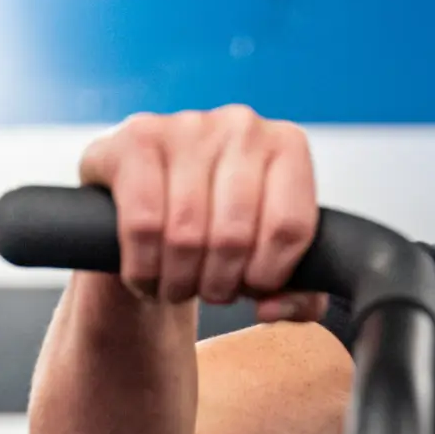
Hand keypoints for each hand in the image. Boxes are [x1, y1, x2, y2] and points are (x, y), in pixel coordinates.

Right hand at [78, 105, 323, 316]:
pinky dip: (144, 267)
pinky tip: (146, 275)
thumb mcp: (270, 262)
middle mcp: (241, 125)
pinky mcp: (135, 138)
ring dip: (179, 281)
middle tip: (209, 292)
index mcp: (287, 146)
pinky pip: (143, 223)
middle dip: (219, 283)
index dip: (269, 275)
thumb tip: (272, 308)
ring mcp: (186, 126)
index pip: (290, 227)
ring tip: (178, 288)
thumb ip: (299, 297)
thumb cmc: (221, 230)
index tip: (252, 286)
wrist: (151, 202)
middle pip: (235, 235)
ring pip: (186, 234)